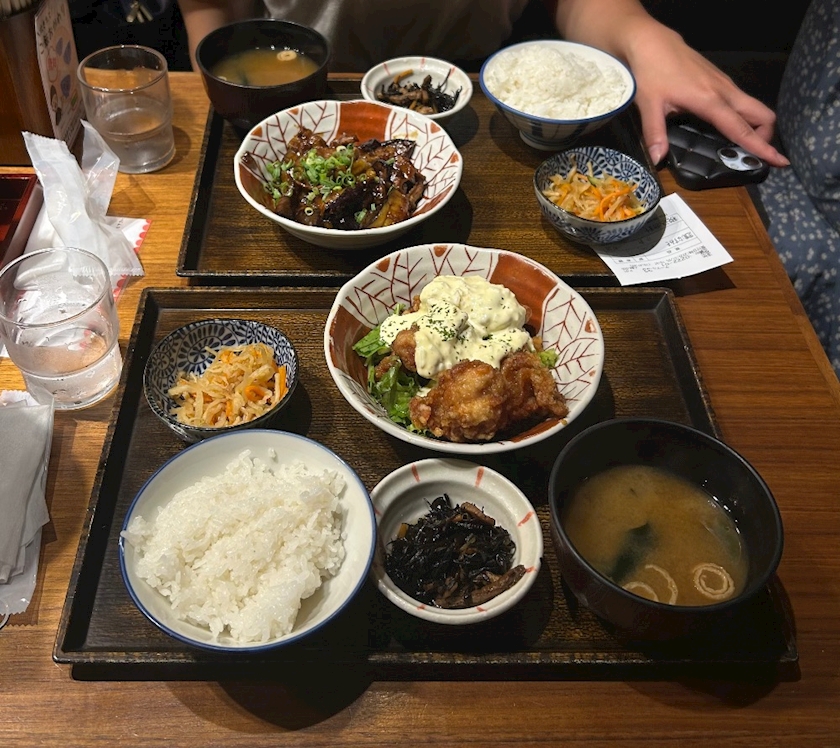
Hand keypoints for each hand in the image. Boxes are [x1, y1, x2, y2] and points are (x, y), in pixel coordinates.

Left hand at [554, 0, 789, 167]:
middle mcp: (724, 92)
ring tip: (741, 147)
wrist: (650, 41)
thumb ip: (655, 134)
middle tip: (753, 156)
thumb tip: (658, 159)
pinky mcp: (719, 80)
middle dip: (764, 137)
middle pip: (762, 115)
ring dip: (755, 126)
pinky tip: (725, 128)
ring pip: (753, 107)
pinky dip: (743, 117)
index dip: (762, 147)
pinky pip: (741, 101)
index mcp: (711, 101)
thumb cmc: (650, 71)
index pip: (743, 129)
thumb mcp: (648, 105)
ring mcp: (724, 84)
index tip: (780, 160)